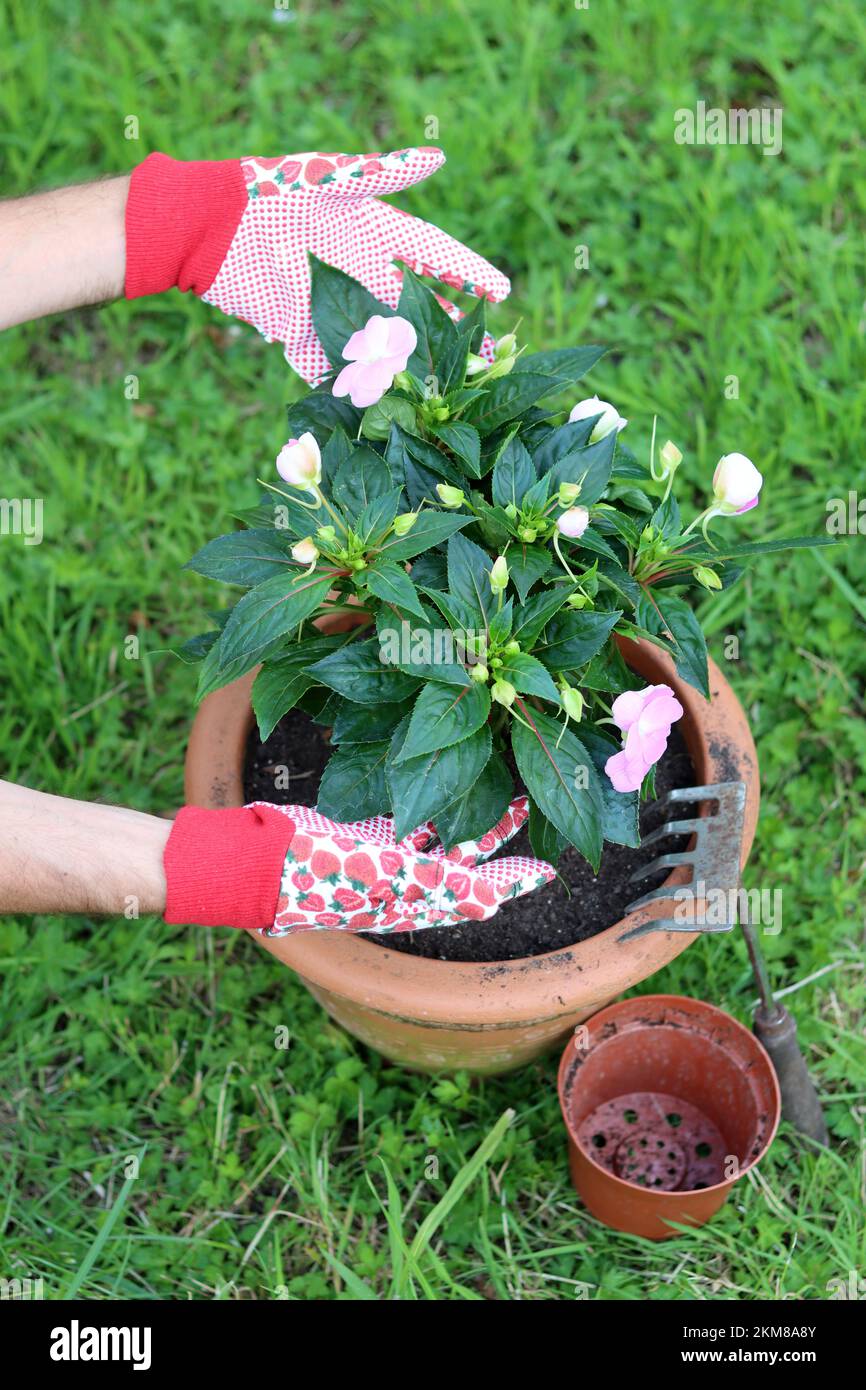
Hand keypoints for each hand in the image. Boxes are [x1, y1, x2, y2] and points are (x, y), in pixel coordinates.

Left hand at [125, 147, 509, 382]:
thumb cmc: (272, 192)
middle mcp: (356, 271)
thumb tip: (437, 156)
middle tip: (483, 354)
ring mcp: (329, 304)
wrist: (211, 228)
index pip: (432, 253)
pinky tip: (370, 407)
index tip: (502, 290)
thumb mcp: (331, 179)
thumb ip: (382, 174)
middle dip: (448, 328)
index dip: (467, 271)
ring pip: (377, 341)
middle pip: (413, 305)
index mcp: (371, 232)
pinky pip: (326, 364)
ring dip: (403, 364)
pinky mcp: (296, 331)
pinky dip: (345, 386)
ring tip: (435, 386)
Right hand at [162, 796, 554, 934]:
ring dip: (471, 819)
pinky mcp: (358, 836)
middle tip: (532, 810)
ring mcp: (379, 861)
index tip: (549, 868)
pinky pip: (404, 822)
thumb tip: (497, 898)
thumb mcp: (389, 876)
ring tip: (503, 793)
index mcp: (412, 903)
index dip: (514, 883)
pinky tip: (446, 788)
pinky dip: (428, 809)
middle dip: (500, 842)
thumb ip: (443, 883)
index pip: (478, 896)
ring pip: (439, 840)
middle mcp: (402, 886)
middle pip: (466, 866)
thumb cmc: (317, 870)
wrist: (251, 860)